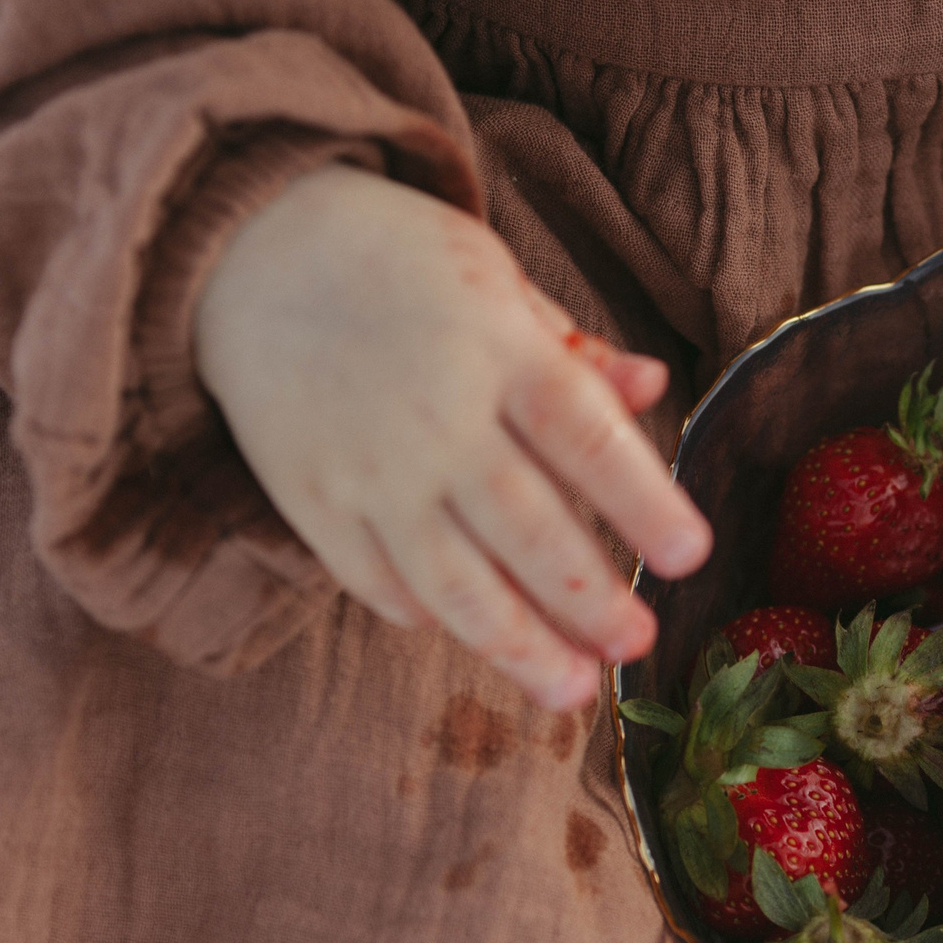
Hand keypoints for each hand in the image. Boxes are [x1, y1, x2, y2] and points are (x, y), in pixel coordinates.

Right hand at [196, 164, 711, 708]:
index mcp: (496, 349)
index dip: (642, 501)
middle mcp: (434, 418)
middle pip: (526, 528)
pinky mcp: (311, 500)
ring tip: (570, 690)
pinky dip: (423, 614)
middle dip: (587, 599)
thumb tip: (654, 386)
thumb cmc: (398, 264)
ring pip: (451, 581)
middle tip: (637, 644)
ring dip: (517, 644)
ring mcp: (368, 469)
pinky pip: (375, 580)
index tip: (694, 556)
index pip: (584, 438)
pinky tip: (466, 635)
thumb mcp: (494, 280)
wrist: (248, 251)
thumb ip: (572, 349)